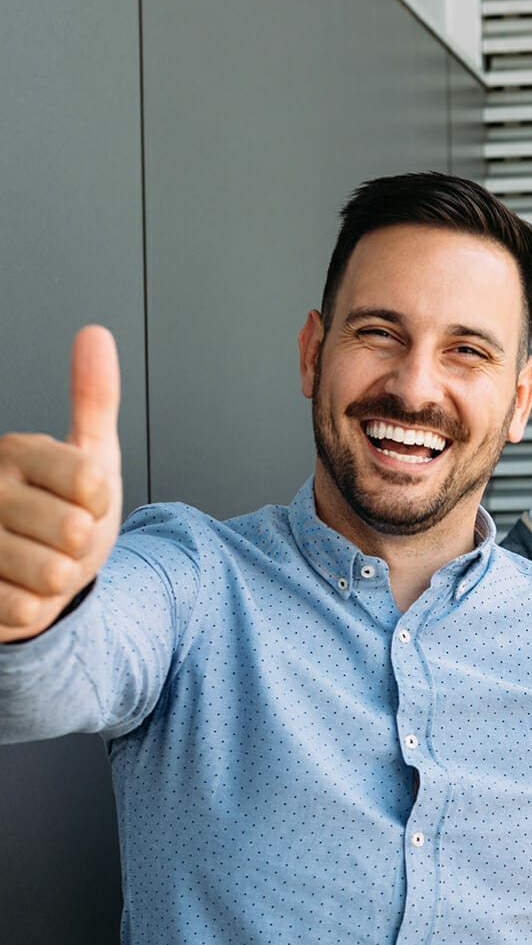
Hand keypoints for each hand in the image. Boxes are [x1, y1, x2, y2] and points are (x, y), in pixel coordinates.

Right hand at [0, 326, 121, 641]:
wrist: (35, 576)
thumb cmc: (63, 512)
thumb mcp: (90, 457)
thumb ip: (93, 400)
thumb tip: (95, 335)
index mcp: (17, 452)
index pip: (91, 481)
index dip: (101, 502)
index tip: (85, 500)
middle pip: (74, 531)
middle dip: (81, 544)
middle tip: (61, 537)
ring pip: (51, 573)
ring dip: (59, 579)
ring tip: (40, 562)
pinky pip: (24, 609)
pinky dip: (34, 608)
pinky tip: (19, 589)